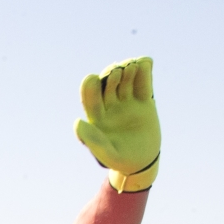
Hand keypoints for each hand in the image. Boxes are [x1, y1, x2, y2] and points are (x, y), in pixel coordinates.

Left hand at [75, 56, 159, 192]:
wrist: (143, 162)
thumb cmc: (120, 160)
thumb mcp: (107, 154)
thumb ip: (93, 140)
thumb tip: (77, 123)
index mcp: (96, 114)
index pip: (90, 95)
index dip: (89, 86)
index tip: (92, 79)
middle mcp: (110, 103)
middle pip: (108, 83)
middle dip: (112, 75)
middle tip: (118, 71)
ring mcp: (127, 99)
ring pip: (126, 79)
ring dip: (128, 70)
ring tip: (133, 65)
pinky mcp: (143, 99)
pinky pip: (143, 82)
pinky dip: (144, 71)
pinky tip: (146, 61)